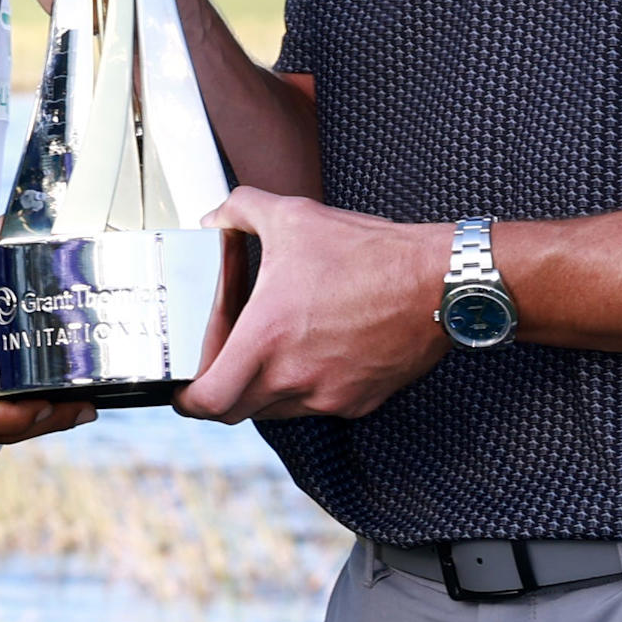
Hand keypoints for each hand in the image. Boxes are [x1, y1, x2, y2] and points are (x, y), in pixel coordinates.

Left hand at [175, 189, 453, 424]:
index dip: (187, 400)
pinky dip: (305, 386)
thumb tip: (215, 217)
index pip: (209, 401)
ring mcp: (328, 395)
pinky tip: (316, 348)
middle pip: (235, 410)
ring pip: (275, 410)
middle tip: (221, 363)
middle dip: (221, 390)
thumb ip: (240, 211)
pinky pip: (317, 404)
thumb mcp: (294, 216)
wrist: (438, 282)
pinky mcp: (358, 401)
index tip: (183, 388)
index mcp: (268, 339)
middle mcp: (294, 377)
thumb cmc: (370, 253)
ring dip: (263, 388)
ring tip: (272, 348)